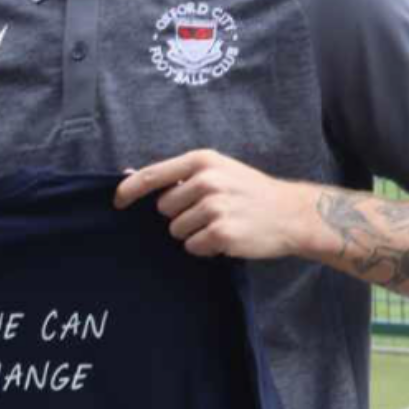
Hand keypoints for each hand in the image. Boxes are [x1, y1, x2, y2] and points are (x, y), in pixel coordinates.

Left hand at [114, 150, 315, 260]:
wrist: (292, 213)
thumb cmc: (249, 191)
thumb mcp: (217, 170)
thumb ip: (176, 174)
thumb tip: (128, 174)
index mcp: (202, 161)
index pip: (152, 176)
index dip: (129, 191)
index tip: (116, 202)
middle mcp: (206, 181)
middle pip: (163, 209)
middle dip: (180, 215)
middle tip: (210, 212)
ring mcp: (214, 207)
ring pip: (176, 230)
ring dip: (193, 233)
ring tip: (220, 223)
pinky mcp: (222, 233)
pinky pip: (193, 247)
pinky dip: (205, 247)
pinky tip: (227, 237)